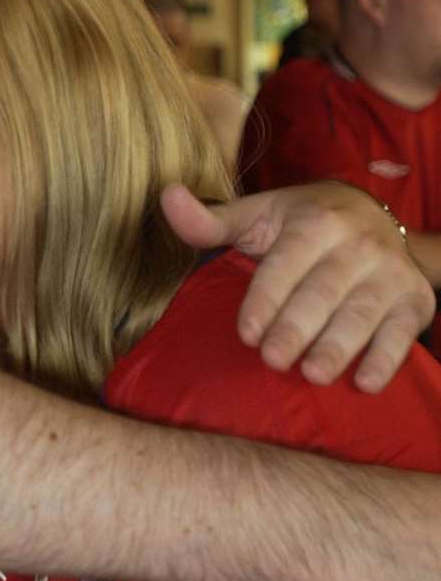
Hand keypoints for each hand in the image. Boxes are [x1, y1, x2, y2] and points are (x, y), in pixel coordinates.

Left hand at [161, 180, 431, 391]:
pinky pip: (402, 333)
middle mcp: (357, 244)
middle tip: (273, 360)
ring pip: (362, 314)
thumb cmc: (302, 223)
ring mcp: (389, 273)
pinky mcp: (413, 301)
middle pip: (323, 293)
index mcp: (315, 222)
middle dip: (298, 328)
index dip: (266, 299)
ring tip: (313, 373)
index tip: (247, 334)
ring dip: (339, 346)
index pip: (286, 264)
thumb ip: (212, 220)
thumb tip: (168, 197)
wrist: (373, 215)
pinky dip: (386, 359)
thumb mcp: (259, 216)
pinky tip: (365, 382)